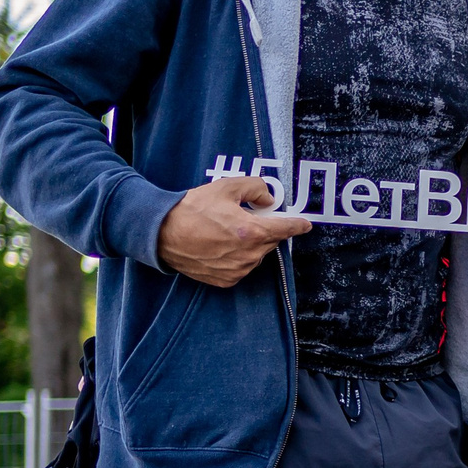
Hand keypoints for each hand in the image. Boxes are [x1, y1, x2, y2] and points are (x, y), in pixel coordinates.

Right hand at [156, 175, 310, 286]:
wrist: (162, 233)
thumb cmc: (192, 209)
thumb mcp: (226, 187)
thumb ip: (255, 188)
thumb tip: (269, 200)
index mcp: (251, 232)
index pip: (286, 229)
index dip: (298, 225)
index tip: (305, 224)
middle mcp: (248, 255)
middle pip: (270, 240)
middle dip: (264, 229)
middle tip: (245, 218)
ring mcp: (238, 270)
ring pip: (257, 254)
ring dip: (251, 244)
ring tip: (227, 232)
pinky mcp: (227, 280)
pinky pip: (242, 266)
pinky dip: (238, 257)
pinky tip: (221, 246)